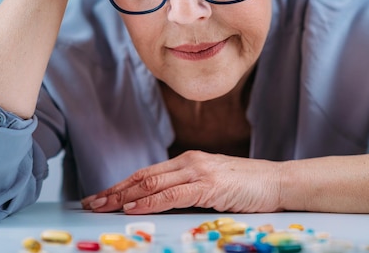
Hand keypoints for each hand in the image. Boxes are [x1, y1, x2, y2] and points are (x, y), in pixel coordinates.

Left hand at [81, 151, 285, 213]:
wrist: (277, 181)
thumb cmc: (247, 186)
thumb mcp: (212, 184)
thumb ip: (187, 189)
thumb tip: (160, 203)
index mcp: (188, 161)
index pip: (146, 173)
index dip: (121, 185)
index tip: (101, 196)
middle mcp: (189, 162)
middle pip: (143, 176)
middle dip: (114, 191)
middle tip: (91, 202)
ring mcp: (199, 172)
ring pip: (152, 183)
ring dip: (124, 196)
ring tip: (103, 206)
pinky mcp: (209, 186)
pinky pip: (173, 194)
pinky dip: (150, 201)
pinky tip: (134, 208)